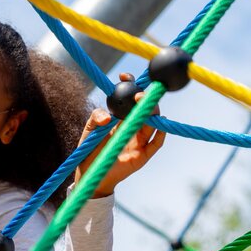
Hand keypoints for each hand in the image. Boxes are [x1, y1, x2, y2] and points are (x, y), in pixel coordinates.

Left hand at [76, 73, 164, 198]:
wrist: (90, 175)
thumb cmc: (89, 151)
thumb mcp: (90, 131)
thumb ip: (95, 118)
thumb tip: (108, 117)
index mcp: (121, 117)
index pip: (129, 98)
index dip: (130, 85)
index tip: (125, 76)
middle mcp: (133, 125)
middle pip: (145, 107)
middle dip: (145, 98)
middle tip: (138, 95)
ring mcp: (140, 139)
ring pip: (153, 122)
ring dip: (152, 113)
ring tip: (145, 107)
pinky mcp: (143, 155)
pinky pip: (157, 143)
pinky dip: (161, 133)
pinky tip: (161, 124)